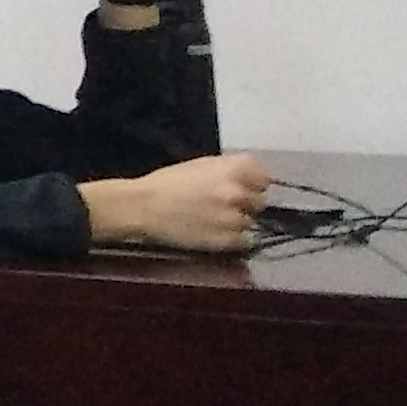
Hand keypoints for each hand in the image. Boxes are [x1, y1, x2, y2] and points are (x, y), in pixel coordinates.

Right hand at [80, 153, 271, 251]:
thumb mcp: (200, 165)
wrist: (142, 207)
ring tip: (212, 221)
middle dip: (244, 203)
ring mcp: (236, 217)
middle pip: (259, 201)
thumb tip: (251, 180)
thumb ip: (229, 170)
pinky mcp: (230, 240)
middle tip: (221, 205)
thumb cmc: (167, 183)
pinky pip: (246, 240)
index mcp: (234, 168)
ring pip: (251, 222)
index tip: (242, 188)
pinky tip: (213, 233)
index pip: (264, 177)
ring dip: (237, 222)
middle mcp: (240, 191)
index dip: (252, 184)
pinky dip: (233, 239)